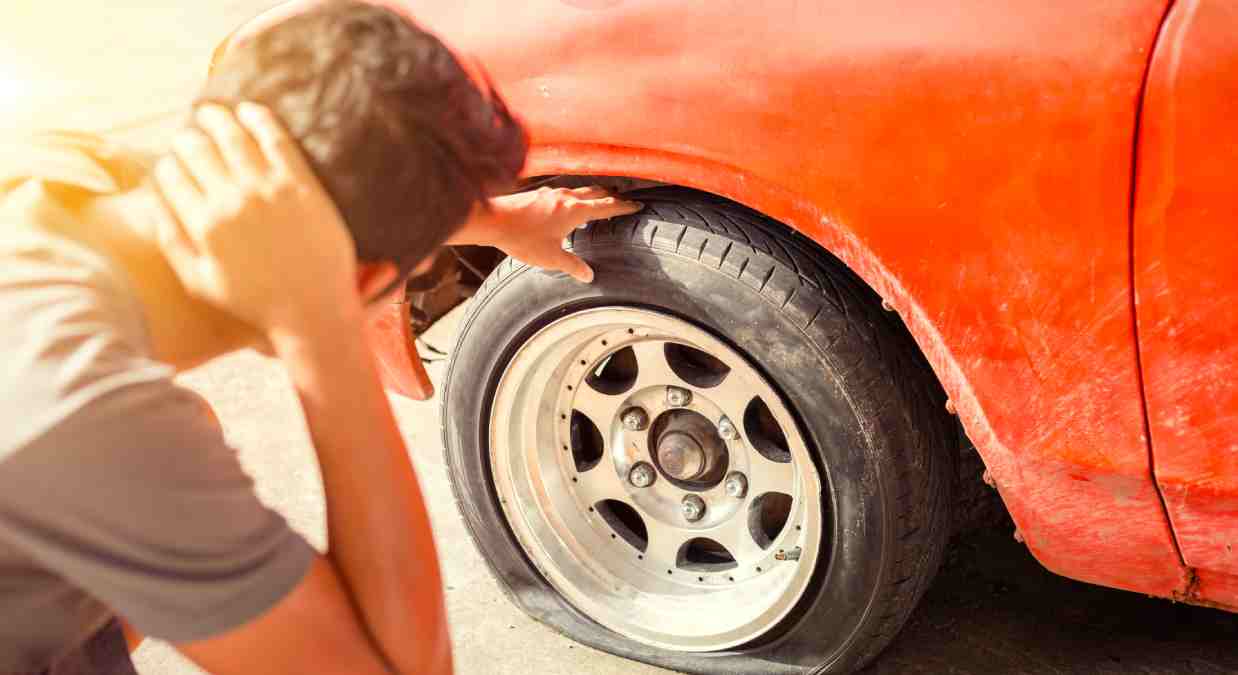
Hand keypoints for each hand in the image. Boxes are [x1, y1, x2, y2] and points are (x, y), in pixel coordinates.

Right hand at [152, 103, 360, 335]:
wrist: (314, 308)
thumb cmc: (256, 301)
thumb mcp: (199, 281)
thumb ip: (171, 240)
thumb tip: (152, 198)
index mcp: (204, 224)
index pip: (171, 176)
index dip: (167, 164)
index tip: (171, 161)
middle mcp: (232, 200)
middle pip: (197, 150)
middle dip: (186, 137)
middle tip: (187, 134)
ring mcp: (267, 189)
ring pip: (232, 136)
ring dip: (216, 117)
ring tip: (210, 112)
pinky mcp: (301, 184)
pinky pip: (276, 139)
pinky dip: (259, 118)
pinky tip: (249, 111)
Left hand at [452, 186, 643, 282]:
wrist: (492, 220)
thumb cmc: (522, 238)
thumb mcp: (551, 257)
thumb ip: (572, 266)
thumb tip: (588, 276)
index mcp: (575, 211)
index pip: (608, 206)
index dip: (624, 207)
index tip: (637, 205)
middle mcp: (566, 197)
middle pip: (597, 192)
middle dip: (612, 195)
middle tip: (623, 199)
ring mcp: (551, 193)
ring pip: (580, 190)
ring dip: (593, 194)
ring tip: (599, 199)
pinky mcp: (539, 194)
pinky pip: (564, 193)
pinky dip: (575, 196)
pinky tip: (568, 204)